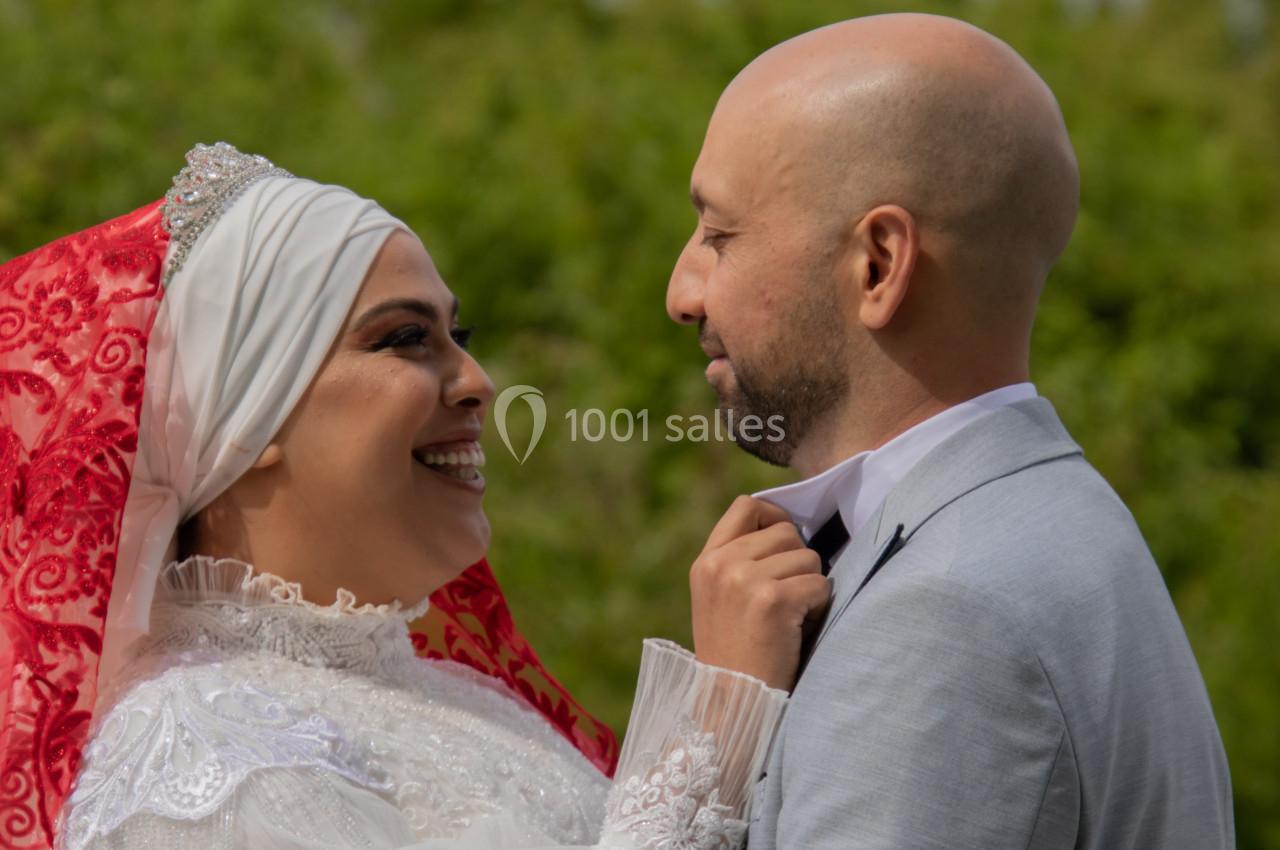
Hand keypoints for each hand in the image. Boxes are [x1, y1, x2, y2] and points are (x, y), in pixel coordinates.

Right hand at [690, 496, 831, 689]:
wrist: (733, 703)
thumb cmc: (737, 654)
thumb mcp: (721, 598)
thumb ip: (741, 561)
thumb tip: (790, 528)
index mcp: (706, 561)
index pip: (746, 506)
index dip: (774, 517)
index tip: (784, 544)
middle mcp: (721, 564)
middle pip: (786, 531)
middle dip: (797, 562)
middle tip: (784, 599)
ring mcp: (744, 579)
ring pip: (808, 557)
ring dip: (809, 587)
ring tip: (788, 618)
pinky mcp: (772, 599)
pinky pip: (819, 584)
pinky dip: (817, 607)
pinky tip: (796, 630)